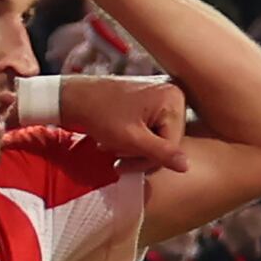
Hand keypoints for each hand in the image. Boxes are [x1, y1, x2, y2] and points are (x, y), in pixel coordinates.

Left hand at [56, 73, 192, 172]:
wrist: (73, 96)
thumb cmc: (99, 114)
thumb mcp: (132, 139)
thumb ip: (161, 153)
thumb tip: (187, 166)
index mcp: (173, 99)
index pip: (174, 144)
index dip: (150, 159)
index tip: (125, 165)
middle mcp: (172, 94)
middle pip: (168, 140)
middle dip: (142, 154)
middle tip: (117, 158)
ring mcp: (161, 96)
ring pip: (159, 137)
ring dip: (136, 149)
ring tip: (113, 147)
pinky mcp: (150, 100)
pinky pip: (152, 128)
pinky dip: (135, 138)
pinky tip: (118, 139)